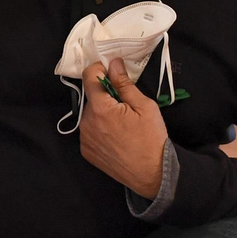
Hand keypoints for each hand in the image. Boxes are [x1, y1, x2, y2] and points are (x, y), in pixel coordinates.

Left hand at [79, 60, 168, 198]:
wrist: (152, 174)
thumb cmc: (152, 138)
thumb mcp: (144, 106)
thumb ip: (124, 84)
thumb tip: (113, 63)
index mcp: (100, 109)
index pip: (89, 76)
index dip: (100, 69)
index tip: (112, 72)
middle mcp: (86, 123)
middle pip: (92, 97)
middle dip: (106, 96)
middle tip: (126, 106)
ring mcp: (84, 138)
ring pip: (90, 114)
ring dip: (102, 113)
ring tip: (123, 125)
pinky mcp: (86, 151)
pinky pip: (90, 131)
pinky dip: (100, 129)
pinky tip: (116, 137)